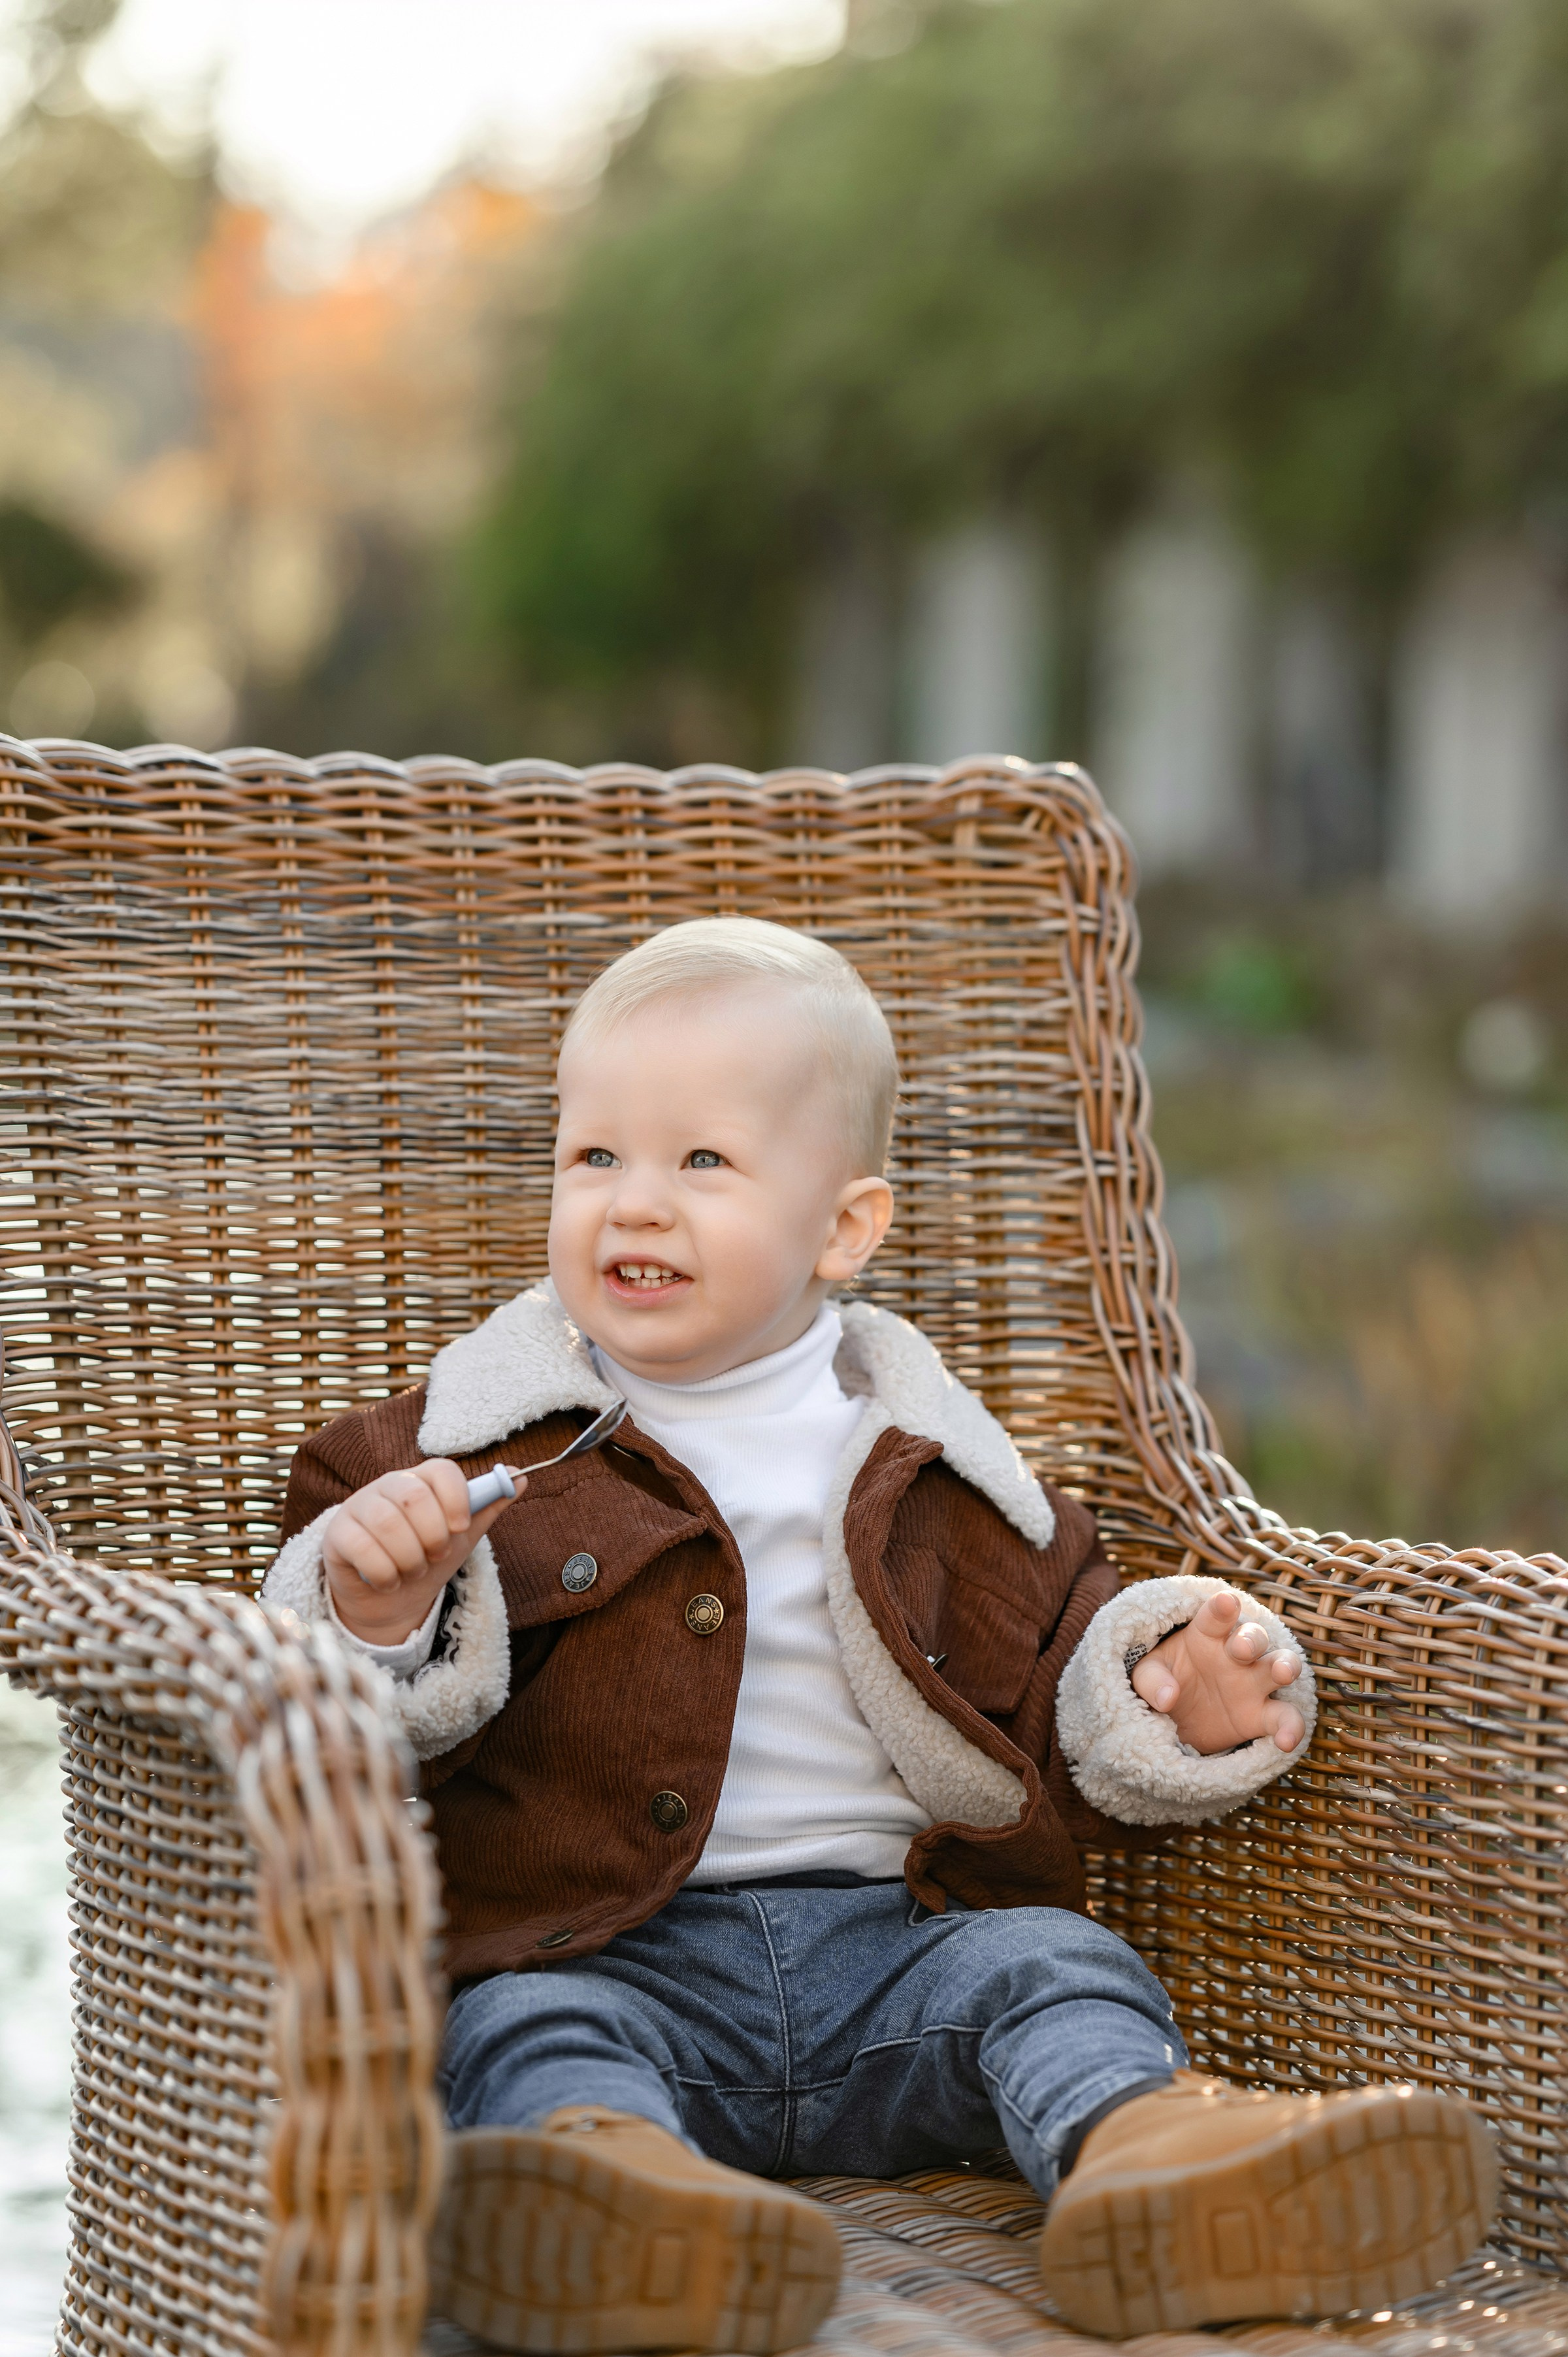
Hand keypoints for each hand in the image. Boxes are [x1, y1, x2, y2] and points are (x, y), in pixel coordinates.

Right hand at [323, 1460, 524, 1644]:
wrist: (392, 1598)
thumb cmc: (428, 1557)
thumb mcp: (463, 1535)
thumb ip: (489, 1506)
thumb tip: (520, 1478)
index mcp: (421, 1480)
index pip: (440, 1469)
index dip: (456, 1498)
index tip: (460, 1527)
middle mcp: (388, 1486)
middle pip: (414, 1497)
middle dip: (433, 1536)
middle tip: (435, 1555)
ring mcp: (358, 1507)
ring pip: (388, 1524)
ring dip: (410, 1558)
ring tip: (413, 1570)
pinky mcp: (337, 1535)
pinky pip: (362, 1549)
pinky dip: (385, 1573)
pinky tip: (389, 1580)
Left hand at [1131, 1590, 1304, 1755]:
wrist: (1175, 1719)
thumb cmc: (1165, 1681)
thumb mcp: (1146, 1675)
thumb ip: (1151, 1679)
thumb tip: (1167, 1698)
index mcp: (1206, 1634)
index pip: (1215, 1615)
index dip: (1222, 1608)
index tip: (1225, 1603)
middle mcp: (1235, 1653)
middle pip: (1253, 1636)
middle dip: (1251, 1638)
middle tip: (1240, 1648)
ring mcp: (1252, 1683)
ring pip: (1281, 1665)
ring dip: (1284, 1665)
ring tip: (1281, 1672)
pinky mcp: (1261, 1715)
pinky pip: (1285, 1717)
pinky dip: (1291, 1727)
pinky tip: (1286, 1741)